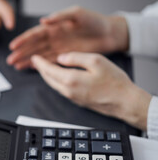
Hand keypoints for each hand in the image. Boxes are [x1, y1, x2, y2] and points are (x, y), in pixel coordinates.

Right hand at [7, 6, 128, 69]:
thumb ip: (60, 16)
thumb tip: (44, 20)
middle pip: (33, 46)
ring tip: (16, 66)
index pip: (34, 34)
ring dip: (27, 60)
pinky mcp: (65, 56)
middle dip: (21, 53)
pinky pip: (49, 61)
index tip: (13, 46)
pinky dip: (40, 65)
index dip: (23, 40)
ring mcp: (58, 48)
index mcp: (54, 26)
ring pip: (39, 55)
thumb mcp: (77, 13)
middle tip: (11, 60)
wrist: (110, 33)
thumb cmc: (94, 20)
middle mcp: (54, 38)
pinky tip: (31, 68)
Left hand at [31, 52, 151, 130]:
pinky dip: (55, 81)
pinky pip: (61, 89)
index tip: (35, 57)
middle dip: (41, 69)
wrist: (125, 103)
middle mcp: (68, 91)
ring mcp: (72, 98)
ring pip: (53, 85)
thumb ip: (76, 57)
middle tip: (36, 61)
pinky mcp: (77, 101)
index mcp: (70, 80)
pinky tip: (58, 77)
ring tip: (45, 67)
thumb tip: (61, 58)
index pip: (48, 70)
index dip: (40, 63)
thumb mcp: (96, 61)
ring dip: (47, 76)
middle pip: (48, 79)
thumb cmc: (115, 83)